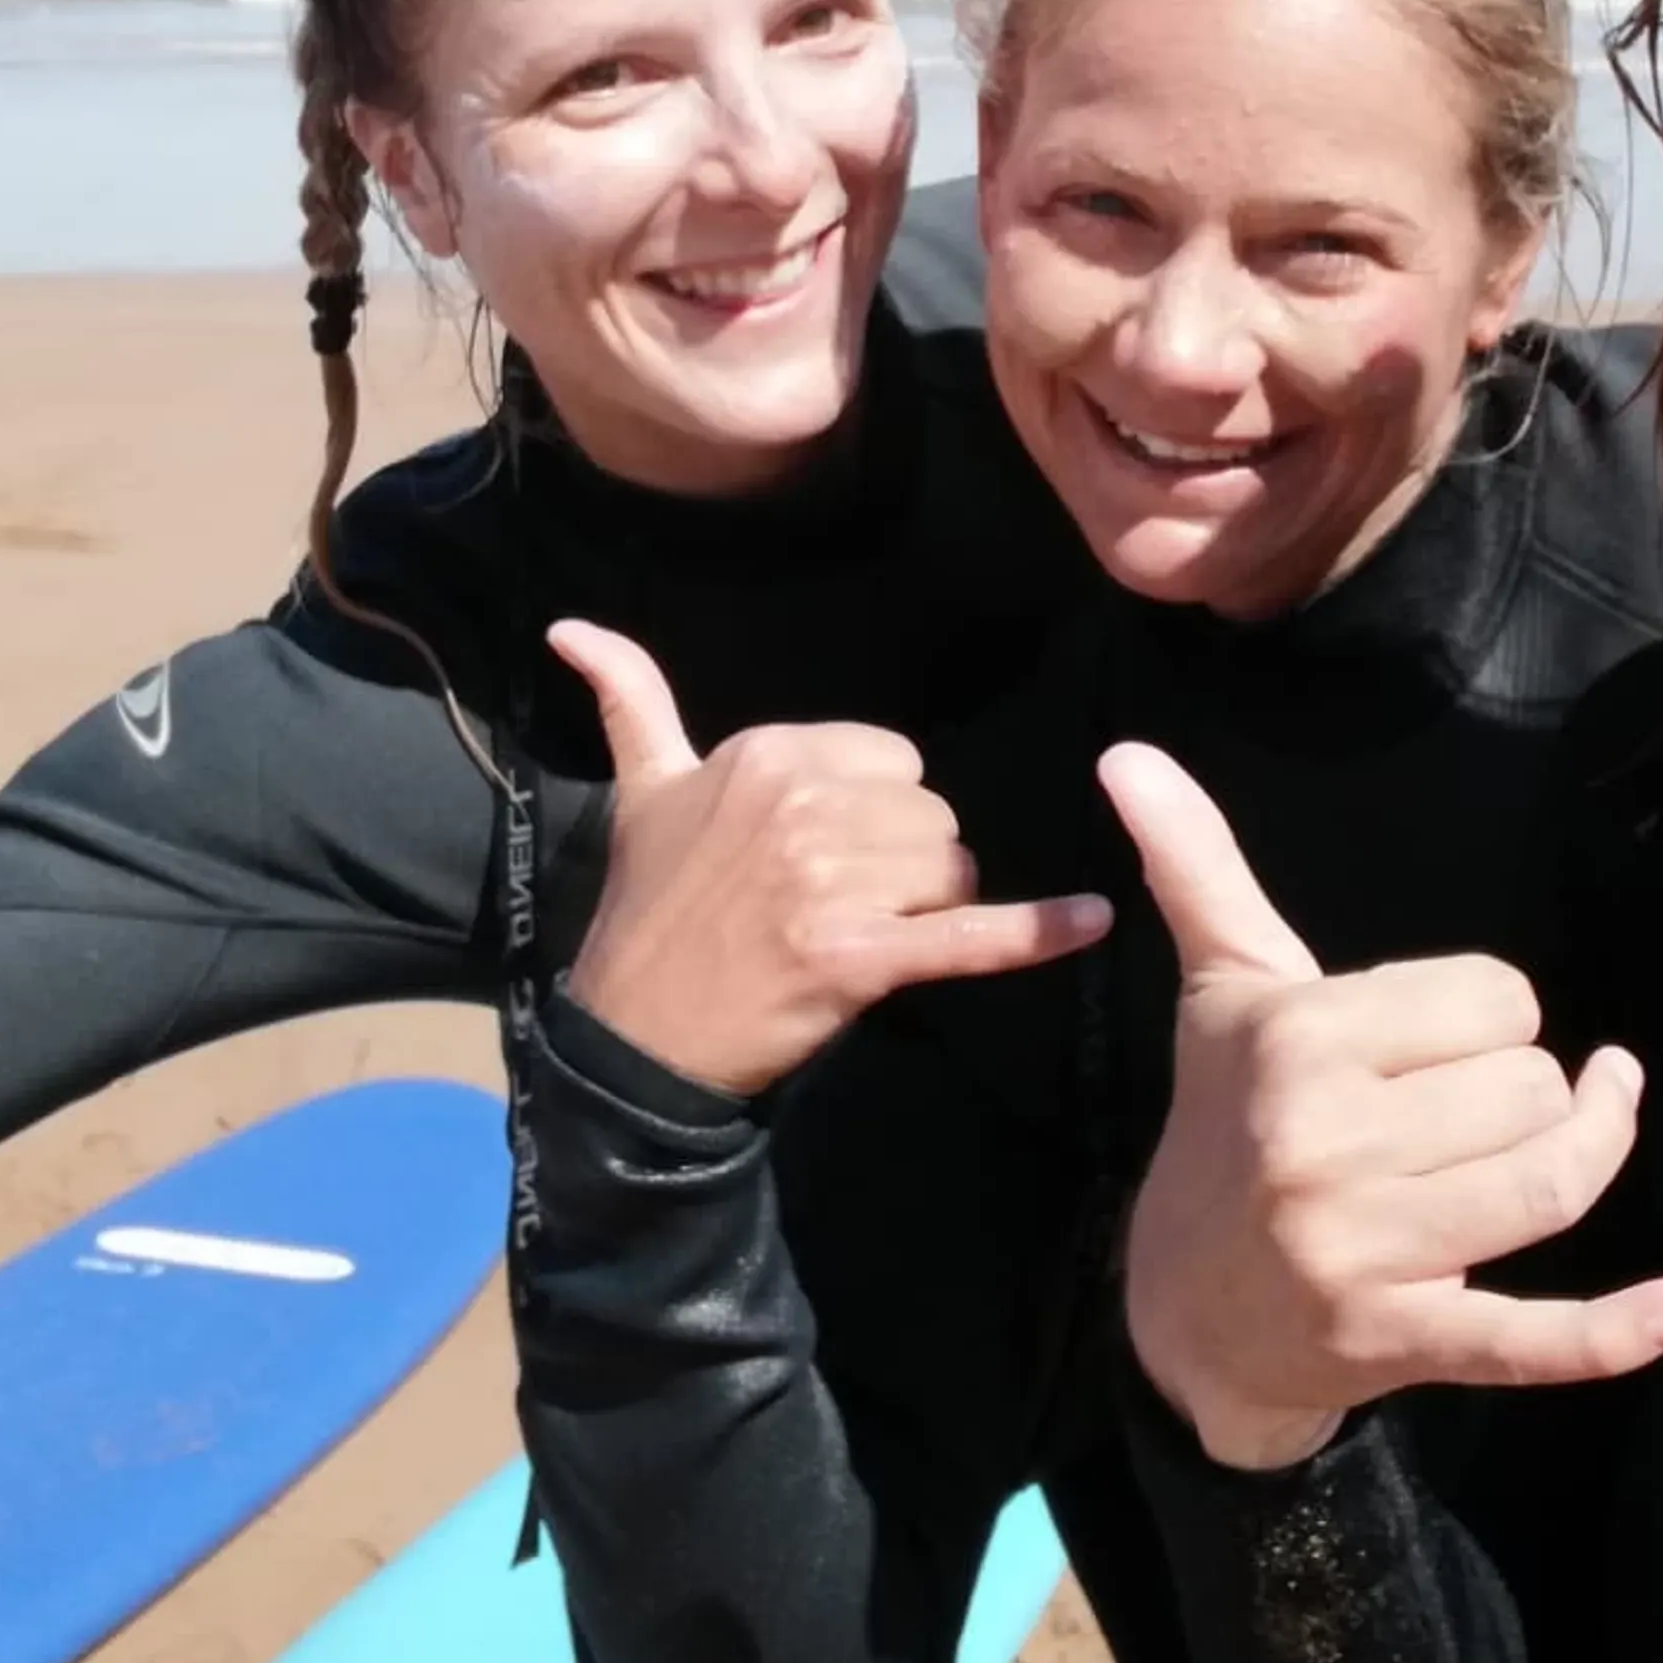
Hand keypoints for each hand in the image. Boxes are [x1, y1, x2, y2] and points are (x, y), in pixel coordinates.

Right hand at [549, 621, 1112, 1098]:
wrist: (633, 1035)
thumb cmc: (650, 910)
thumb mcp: (642, 790)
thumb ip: (630, 698)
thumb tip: (569, 626)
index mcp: (767, 752)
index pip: (892, 759)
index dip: (874, 812)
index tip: (818, 854)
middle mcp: (804, 802)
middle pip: (929, 813)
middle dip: (903, 862)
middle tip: (832, 905)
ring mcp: (834, 882)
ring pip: (950, 869)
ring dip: (923, 909)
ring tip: (852, 938)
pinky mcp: (862, 957)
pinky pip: (971, 935)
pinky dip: (1037, 931)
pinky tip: (1093, 919)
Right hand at [1106, 741, 1662, 1470]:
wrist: (1181, 1312)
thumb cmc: (1224, 1122)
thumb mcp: (1221, 990)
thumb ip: (1195, 863)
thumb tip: (1127, 753)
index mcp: (1298, 1038)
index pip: (1499, 997)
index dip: (1487, 1016)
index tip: (1430, 1047)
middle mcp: (1325, 1141)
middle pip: (1531, 1089)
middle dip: (1516, 1095)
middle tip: (1449, 1117)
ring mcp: (1362, 1251)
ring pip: (1548, 1182)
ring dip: (1568, 1160)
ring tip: (1547, 1146)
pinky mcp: (1400, 1341)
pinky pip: (1530, 1339)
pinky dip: (1616, 1332)